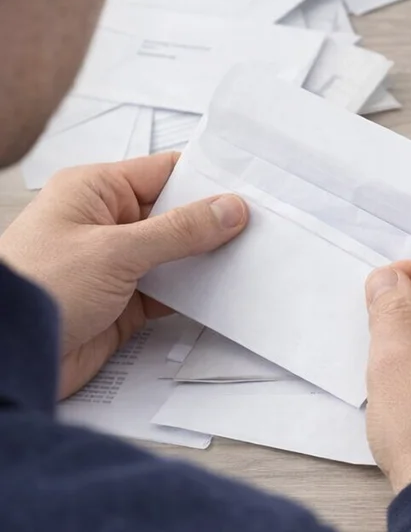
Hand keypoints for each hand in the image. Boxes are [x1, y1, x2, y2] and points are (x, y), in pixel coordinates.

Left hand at [0, 154, 247, 399]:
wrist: (5, 359)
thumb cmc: (36, 289)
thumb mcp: (114, 251)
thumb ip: (179, 230)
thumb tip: (229, 209)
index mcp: (95, 191)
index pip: (166, 173)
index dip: (209, 180)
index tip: (252, 190)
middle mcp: (107, 223)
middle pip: (177, 213)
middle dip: (216, 223)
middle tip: (263, 227)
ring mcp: (118, 264)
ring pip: (179, 254)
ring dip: (210, 260)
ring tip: (254, 258)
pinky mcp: (126, 302)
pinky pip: (174, 290)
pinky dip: (198, 292)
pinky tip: (226, 291)